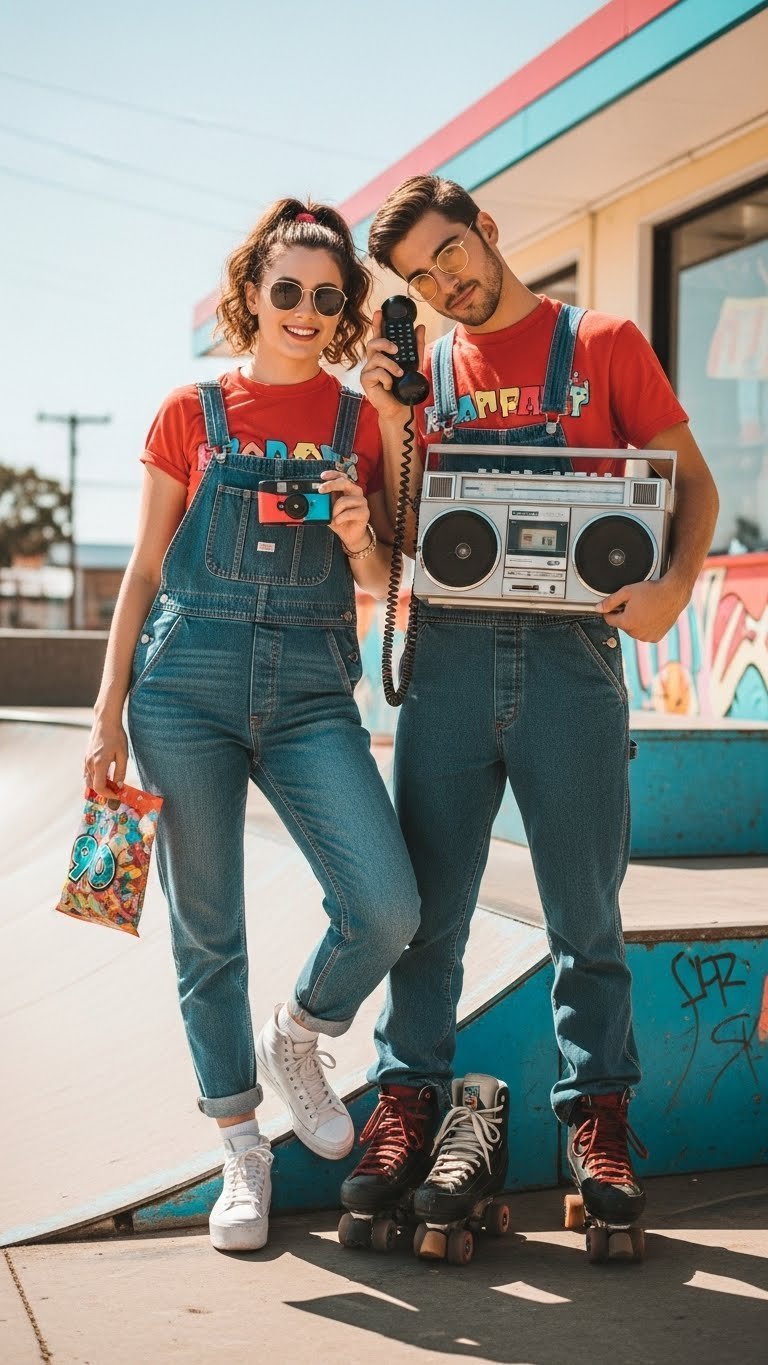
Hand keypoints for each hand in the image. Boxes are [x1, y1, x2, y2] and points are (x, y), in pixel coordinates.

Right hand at [84, 713, 128, 795]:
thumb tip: (119, 785)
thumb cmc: (116, 736)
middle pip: (92, 786)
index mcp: (99, 764)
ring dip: (98, 785)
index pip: (99, 787)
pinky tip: (104, 776)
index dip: (107, 794)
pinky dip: (93, 778)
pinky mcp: (85, 756)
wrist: (105, 721)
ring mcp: (86, 760)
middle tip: (115, 790)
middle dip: (104, 791)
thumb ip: (120, 772)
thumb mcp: (123, 755)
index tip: (116, 794)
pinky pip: (86, 772)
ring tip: (111, 783)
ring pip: (88, 780)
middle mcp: (90, 763)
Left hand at [320, 470, 372, 552]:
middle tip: (320, 490)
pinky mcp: (365, 512)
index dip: (333, 474)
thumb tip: (312, 499)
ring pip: (344, 500)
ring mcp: (362, 502)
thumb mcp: (328, 510)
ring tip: (332, 517)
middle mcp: (356, 493)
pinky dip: (340, 518)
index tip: (322, 476)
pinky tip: (338, 522)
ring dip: (334, 511)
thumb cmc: (340, 521)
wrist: (350, 535)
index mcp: (348, 489)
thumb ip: (323, 503)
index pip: (342, 476)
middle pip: (345, 482)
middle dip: (331, 485)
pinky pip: (349, 513)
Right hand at [360, 308, 425, 422]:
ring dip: (391, 366)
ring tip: (399, 374)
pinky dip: (387, 379)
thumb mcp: (414, 363)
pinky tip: (390, 386)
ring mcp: (368, 370)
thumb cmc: (405, 386)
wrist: (401, 406)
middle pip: (373, 343)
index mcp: (384, 354)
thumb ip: (417, 346)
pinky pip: (376, 373)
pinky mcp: (365, 380)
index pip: (379, 335)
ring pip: (377, 358)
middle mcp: (374, 360)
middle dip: (385, 343)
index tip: (379, 312)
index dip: (377, 323)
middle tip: (396, 350)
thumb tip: (420, 327)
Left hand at [599, 577, 686, 641]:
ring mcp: (647, 637)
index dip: (611, 611)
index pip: (609, 620)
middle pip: (622, 625)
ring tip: (644, 609)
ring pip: (634, 630)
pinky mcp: (656, 638)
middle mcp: (636, 633)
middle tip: (634, 604)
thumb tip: (597, 608)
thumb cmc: (652, 591)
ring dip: (635, 622)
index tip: (616, 605)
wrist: (674, 593)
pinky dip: (646, 627)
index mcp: (627, 623)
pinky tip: (651, 616)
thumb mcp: (627, 592)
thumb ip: (610, 601)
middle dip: (625, 615)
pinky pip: (645, 634)